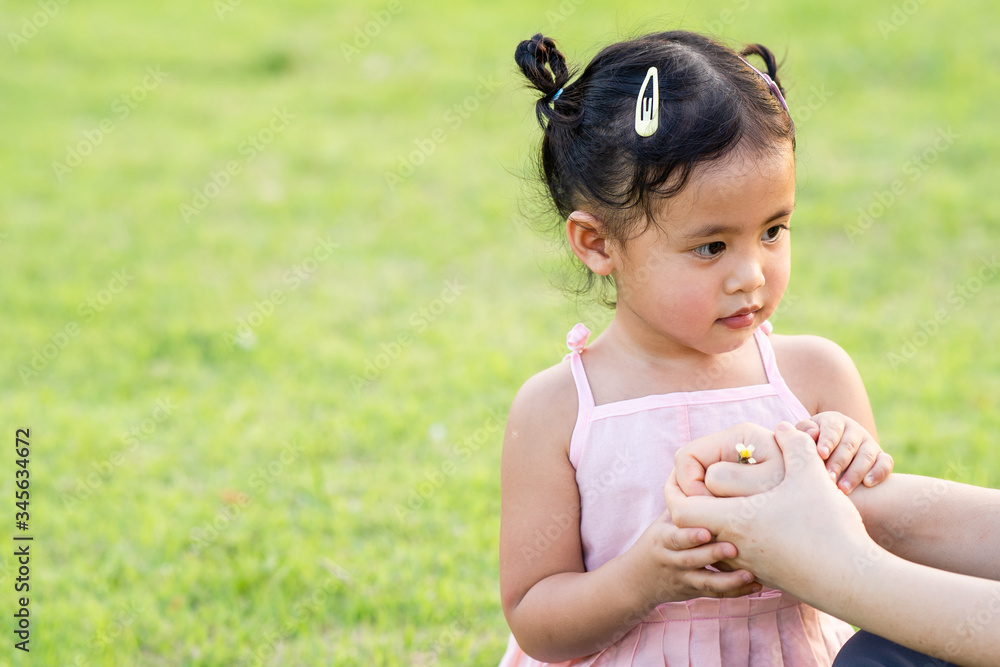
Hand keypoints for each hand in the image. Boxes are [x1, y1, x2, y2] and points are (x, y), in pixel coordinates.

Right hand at [623, 511, 760, 602]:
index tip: (706, 531)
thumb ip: (682, 505)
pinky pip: (715, 594)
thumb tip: (704, 471)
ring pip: (705, 582)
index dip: (689, 536)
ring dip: (728, 579)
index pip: (674, 538)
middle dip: (712, 554)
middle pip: (691, 559)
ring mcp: (683, 578)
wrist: (636, 580)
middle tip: (733, 549)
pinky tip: (755, 585)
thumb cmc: (657, 541)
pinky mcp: (693, 592)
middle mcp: (672, 560)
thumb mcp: (662, 522)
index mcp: (663, 540)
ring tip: (749, 574)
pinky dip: (736, 591)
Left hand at [665, 422, 872, 592]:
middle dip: (692, 503)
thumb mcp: (812, 475)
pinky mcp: (766, 576)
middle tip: (703, 483)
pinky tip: (757, 520)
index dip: (676, 490)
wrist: (854, 581)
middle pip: (691, 528)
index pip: (679, 510)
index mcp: (733, 521)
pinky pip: (735, 556)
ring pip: (713, 542)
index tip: (686, 475)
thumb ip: (794, 444)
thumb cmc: (829, 528)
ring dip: (714, 520)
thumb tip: (783, 428)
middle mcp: (733, 547)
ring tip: (730, 498)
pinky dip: (735, 536)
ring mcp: (748, 565)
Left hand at [796, 412, 892, 492]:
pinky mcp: (881, 457)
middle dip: (838, 462)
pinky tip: (868, 484)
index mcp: (833, 421)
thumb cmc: (809, 449)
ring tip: (843, 489)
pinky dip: (879, 472)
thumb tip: (812, 432)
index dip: (827, 441)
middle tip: (828, 478)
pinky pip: (885, 462)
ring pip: (866, 455)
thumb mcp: (803, 438)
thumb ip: (803, 433)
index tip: (821, 454)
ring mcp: (869, 443)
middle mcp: (854, 430)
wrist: (827, 459)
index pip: (832, 429)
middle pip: (848, 445)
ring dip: (855, 473)